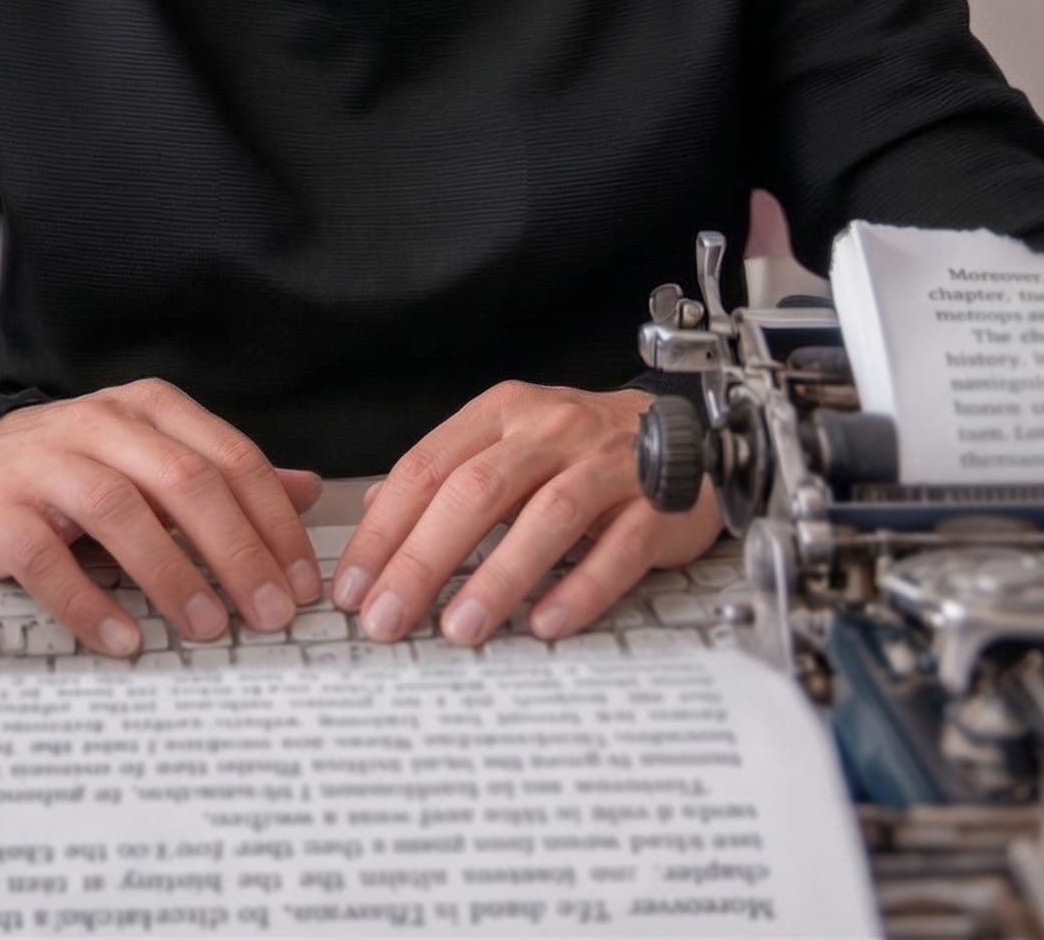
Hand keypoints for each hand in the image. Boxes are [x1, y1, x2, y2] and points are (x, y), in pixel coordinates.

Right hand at [0, 377, 324, 656]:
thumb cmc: (77, 467)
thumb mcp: (154, 457)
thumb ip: (227, 475)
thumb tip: (309, 492)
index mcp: (152, 409)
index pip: (231, 459)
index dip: (274, 522)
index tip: (302, 581)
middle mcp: (103, 425)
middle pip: (185, 482)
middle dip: (237, 551)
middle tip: (270, 611)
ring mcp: (47, 464)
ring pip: (122, 512)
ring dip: (172, 575)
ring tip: (207, 628)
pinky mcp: (1, 512)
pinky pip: (49, 561)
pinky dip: (89, 605)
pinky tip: (123, 640)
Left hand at [331, 381, 721, 644]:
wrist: (690, 430)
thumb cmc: (586, 448)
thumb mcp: (510, 444)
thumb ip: (447, 474)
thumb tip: (377, 513)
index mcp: (504, 413)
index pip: (428, 467)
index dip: (385, 531)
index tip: (353, 588)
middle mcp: (552, 430)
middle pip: (476, 491)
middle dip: (423, 559)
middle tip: (387, 619)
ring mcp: (609, 464)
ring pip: (546, 516)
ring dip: (498, 577)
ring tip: (459, 630)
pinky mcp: (659, 503)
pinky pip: (618, 548)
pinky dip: (581, 587)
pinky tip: (547, 623)